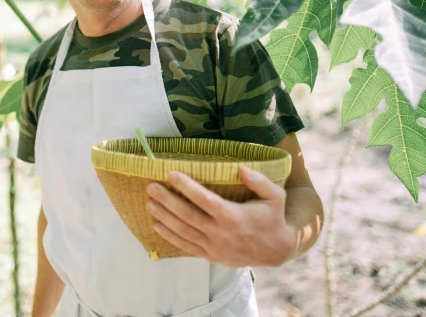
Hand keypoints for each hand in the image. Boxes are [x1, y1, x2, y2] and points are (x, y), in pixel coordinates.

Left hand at [146, 166, 296, 267]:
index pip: (204, 200)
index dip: (186, 187)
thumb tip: (241, 168)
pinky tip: (156, 225)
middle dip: (167, 201)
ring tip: (149, 204)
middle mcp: (221, 234)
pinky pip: (186, 246)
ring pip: (183, 232)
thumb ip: (259, 181)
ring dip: (164, 217)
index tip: (170, 174)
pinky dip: (170, 237)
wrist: (276, 251)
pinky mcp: (210, 256)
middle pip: (188, 216)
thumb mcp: (275, 196)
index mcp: (234, 217)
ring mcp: (214, 247)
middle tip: (151, 187)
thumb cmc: (272, 218)